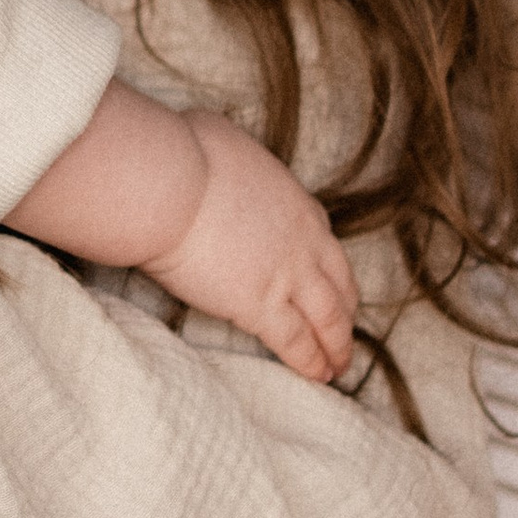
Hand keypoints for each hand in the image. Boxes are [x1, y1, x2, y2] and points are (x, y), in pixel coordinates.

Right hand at [144, 110, 355, 384]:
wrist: (171, 186)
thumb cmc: (184, 155)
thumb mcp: (221, 140)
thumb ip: (229, 158)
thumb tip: (212, 151)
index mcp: (296, 202)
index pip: (324, 240)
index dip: (329, 265)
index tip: (329, 279)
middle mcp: (305, 241)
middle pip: (339, 283)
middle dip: (345, 309)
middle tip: (345, 329)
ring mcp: (288, 276)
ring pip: (328, 319)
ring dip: (337, 345)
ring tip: (339, 366)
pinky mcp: (263, 307)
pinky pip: (297, 342)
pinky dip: (311, 361)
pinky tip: (319, 377)